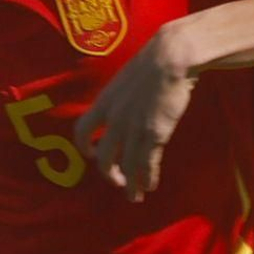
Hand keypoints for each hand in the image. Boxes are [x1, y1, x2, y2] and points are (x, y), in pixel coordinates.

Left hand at [76, 25, 197, 201]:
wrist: (171, 57)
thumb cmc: (153, 61)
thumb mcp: (125, 78)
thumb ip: (121, 96)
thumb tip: (124, 103)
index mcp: (104, 102)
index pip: (82, 130)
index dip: (84, 147)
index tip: (91, 155)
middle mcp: (114, 119)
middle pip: (104, 157)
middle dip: (110, 174)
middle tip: (117, 181)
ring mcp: (134, 128)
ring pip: (127, 166)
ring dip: (130, 184)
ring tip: (134, 196)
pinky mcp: (155, 134)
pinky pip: (147, 164)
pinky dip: (147, 178)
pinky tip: (149, 186)